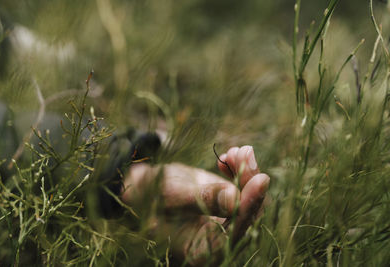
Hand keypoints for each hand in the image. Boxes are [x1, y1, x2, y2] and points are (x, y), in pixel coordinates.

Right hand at [122, 145, 269, 264]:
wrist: (140, 188)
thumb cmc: (147, 195)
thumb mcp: (170, 194)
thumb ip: (201, 198)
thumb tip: (235, 199)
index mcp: (200, 251)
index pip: (234, 233)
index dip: (249, 207)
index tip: (261, 179)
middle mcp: (217, 241)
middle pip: (248, 214)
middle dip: (249, 181)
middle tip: (243, 153)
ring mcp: (223, 221)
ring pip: (249, 199)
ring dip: (246, 172)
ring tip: (236, 151)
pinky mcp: (225, 203)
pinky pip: (242, 188)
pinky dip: (239, 170)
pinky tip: (228, 156)